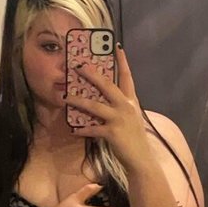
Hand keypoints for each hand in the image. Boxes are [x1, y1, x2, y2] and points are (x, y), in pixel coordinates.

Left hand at [63, 44, 151, 170]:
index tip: (117, 47)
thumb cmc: (134, 138)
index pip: (127, 77)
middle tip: (79, 66)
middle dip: (93, 75)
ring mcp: (119, 119)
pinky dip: (82, 129)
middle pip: (108, 85)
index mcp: (132, 101)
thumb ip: (121, 107)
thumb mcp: (131, 118)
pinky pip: (92, 128)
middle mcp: (126, 106)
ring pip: (95, 105)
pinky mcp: (112, 132)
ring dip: (78, 101)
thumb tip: (105, 100)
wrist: (141, 159)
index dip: (123, 62)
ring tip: (66, 97)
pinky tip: (73, 130)